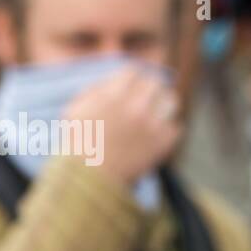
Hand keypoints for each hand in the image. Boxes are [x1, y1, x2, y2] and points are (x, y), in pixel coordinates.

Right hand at [62, 65, 180, 186]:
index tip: (130, 85)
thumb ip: (95, 89)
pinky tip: (155, 134)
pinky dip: (167, 129)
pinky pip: (175, 126)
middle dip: (149, 89)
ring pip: (171, 101)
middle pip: (155, 83)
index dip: (131, 78)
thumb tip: (113, 79)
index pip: (133, 72)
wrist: (90, 178)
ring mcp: (152, 125)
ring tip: (155, 112)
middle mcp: (135, 106)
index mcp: (113, 95)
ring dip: (163, 104)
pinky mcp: (163, 143)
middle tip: (145, 97)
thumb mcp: (75, 109)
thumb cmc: (78, 143)